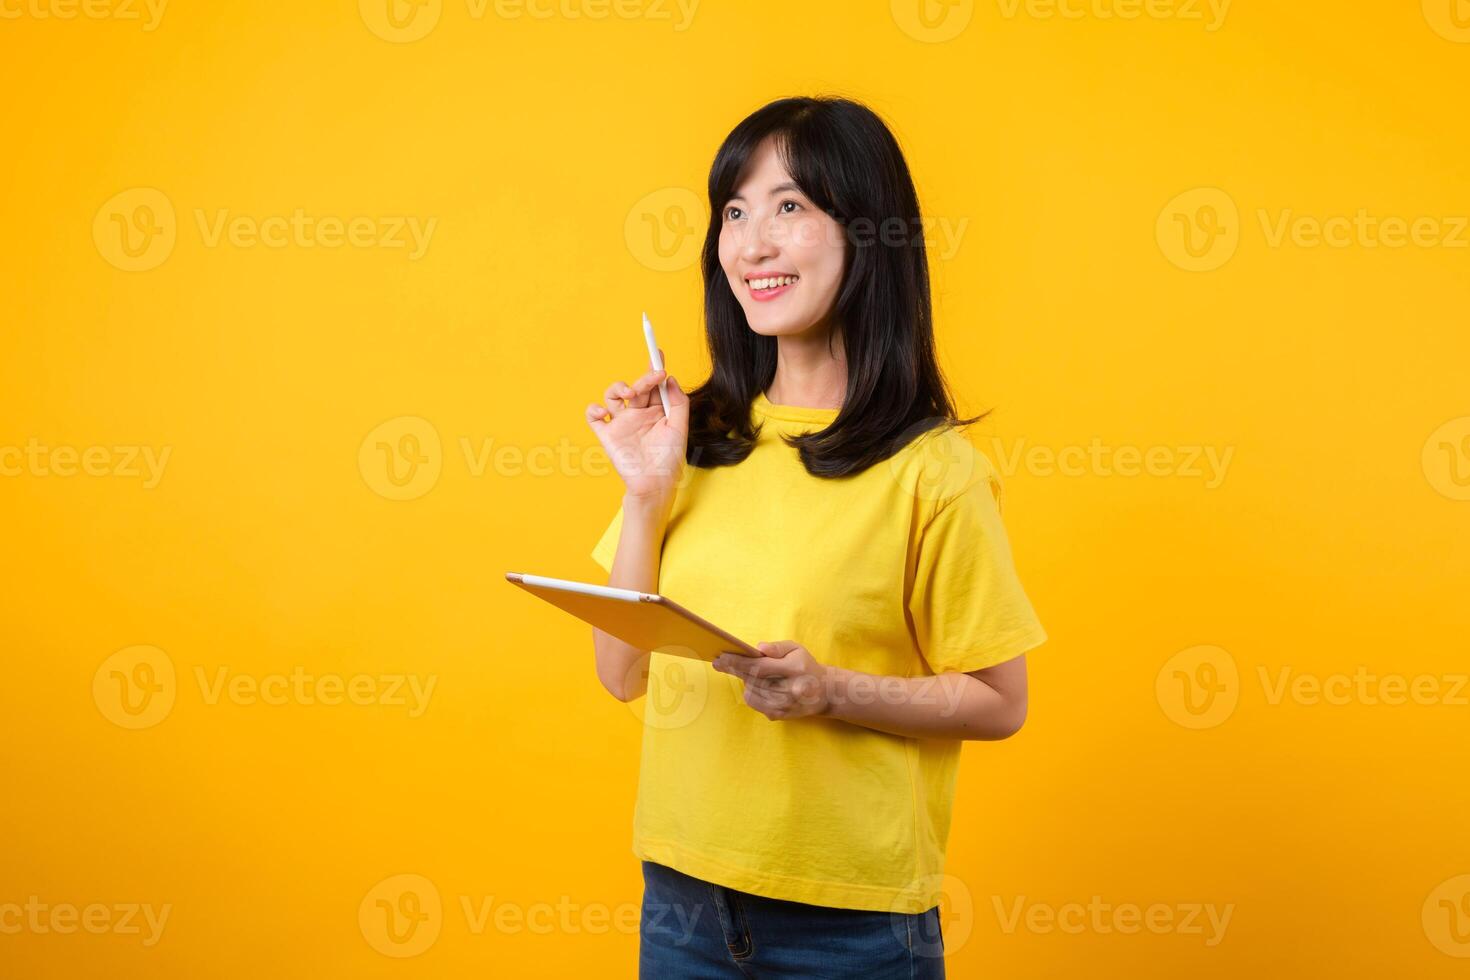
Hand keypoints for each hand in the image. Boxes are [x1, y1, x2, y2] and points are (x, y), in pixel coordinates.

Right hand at [585, 356, 689, 501]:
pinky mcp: (607, 435)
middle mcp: (638, 414)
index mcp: (657, 411)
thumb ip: (678, 403)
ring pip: (612, 395)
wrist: (654, 484)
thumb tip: (670, 379)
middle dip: (644, 377)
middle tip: (654, 375)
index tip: (658, 351)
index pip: (654, 384)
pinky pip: (593, 417)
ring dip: (618, 387)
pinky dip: (594, 409)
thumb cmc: (669, 460)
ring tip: (630, 394)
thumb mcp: (680, 428)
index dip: (654, 366)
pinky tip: (603, 412)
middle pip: (636, 386)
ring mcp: (621, 423)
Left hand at [713, 641, 829, 720]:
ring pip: (750, 691)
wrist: (824, 693)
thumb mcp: (796, 649)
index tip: (720, 657)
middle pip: (752, 679)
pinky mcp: (778, 715)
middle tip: (720, 661)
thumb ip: (777, 647)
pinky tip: (759, 685)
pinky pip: (753, 702)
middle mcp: (790, 689)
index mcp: (795, 669)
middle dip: (734, 669)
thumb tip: (758, 648)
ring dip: (746, 680)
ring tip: (751, 672)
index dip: (737, 662)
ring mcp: (784, 705)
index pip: (759, 667)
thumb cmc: (806, 666)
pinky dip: (751, 692)